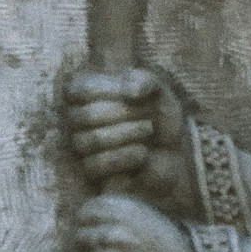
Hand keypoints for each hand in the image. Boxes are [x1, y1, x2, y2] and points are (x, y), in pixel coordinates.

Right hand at [65, 67, 187, 201]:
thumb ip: (145, 81)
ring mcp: (80, 145)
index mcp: (86, 93)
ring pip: (91, 140)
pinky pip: (97, 164)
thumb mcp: (159, 91)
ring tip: (148, 130)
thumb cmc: (160, 118)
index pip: (80, 89)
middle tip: (149, 114)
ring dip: (127, 134)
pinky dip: (125, 157)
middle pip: (86, 115)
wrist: (173, 154)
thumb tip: (130, 92)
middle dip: (124, 113)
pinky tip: (143, 153)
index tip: (136, 94)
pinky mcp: (90, 170)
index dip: (110, 90)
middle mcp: (76, 118)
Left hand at [72, 193, 204, 251]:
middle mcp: (110, 235)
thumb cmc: (173, 249)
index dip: (92, 225)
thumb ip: (119, 213)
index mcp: (120, 212)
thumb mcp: (150, 216)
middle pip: (79, 239)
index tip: (101, 235)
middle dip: (92, 248)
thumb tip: (88, 215)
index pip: (84, 214)